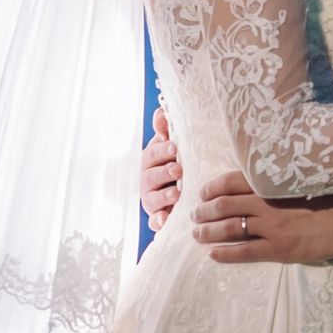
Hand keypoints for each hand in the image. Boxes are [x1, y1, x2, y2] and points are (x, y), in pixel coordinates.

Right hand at [139, 110, 180, 229]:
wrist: (184, 190)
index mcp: (151, 160)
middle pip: (151, 177)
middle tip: (178, 170)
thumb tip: (162, 111)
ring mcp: (152, 201)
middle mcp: (148, 181)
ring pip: (152, 199)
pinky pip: (154, 222)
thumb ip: (167, 130)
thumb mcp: (173, 145)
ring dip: (163, 196)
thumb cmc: (177, 161)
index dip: (162, 150)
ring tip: (177, 193)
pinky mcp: (158, 218)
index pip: (152, 154)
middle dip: (164, 172)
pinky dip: (158, 221)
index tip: (174, 147)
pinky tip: (165, 220)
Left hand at [191, 172, 332, 265]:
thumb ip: (278, 181)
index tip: (203, 192)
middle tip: (194, 215)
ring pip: (229, 228)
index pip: (233, 181)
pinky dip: (225, 253)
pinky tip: (212, 254)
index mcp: (272, 184)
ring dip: (208, 232)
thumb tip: (256, 179)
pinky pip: (245, 251)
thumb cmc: (329, 197)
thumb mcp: (301, 181)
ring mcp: (272, 227)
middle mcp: (267, 203)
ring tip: (197, 234)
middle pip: (225, 205)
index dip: (213, 187)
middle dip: (204, 211)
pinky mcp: (278, 248)